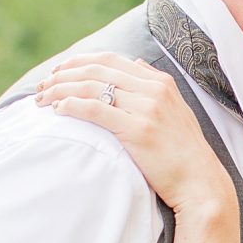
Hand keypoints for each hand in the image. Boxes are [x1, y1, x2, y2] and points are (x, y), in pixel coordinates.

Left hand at [36, 53, 234, 221]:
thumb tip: (134, 62)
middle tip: (42, 87)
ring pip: (92, 86)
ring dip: (61, 90)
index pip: (110, 59)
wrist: (200, 182)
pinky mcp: (138, 130)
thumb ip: (154, 85)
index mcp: (160, 82)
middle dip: (63, 75)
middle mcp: (153, 89)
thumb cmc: (183, 152)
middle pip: (97, 69)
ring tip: (42, 100)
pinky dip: (72, 106)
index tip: (58, 72)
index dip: (79, 62)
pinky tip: (58, 111)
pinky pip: (95, 110)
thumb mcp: (175, 109)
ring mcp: (147, 108)